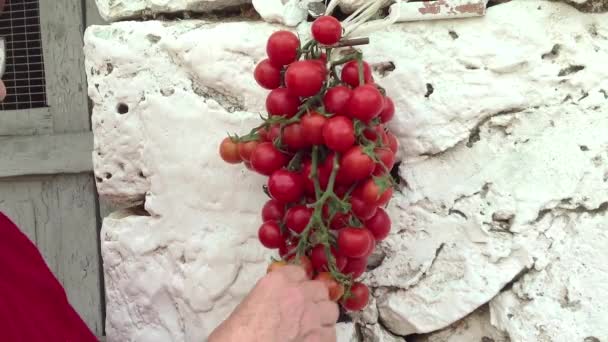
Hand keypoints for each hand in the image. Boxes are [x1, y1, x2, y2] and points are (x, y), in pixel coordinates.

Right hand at [208, 265, 338, 341]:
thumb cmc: (236, 333)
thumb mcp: (248, 304)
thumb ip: (268, 296)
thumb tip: (274, 302)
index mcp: (277, 282)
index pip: (299, 272)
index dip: (297, 283)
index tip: (293, 291)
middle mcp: (299, 295)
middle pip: (319, 289)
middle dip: (314, 298)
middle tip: (304, 310)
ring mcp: (312, 317)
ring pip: (331, 309)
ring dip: (323, 316)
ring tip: (312, 325)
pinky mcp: (319, 339)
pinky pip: (331, 333)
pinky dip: (324, 336)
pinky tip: (314, 340)